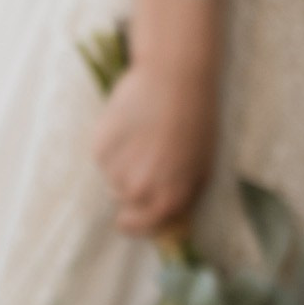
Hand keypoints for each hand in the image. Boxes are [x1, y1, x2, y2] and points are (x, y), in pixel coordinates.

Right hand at [92, 0, 222, 237]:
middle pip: (124, 200)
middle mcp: (141, 190)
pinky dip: (112, 144)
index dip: (135, 222)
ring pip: (111, 177)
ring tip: (142, 133)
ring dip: (122, 162)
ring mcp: (118, 170)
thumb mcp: (202, 164)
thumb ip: (183, 197)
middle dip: (132, 183)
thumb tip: (167, 220)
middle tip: (146, 153)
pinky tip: (129, 123)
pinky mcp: (100, 147)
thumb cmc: (196, 118)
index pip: (142, 227)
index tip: (128, 216)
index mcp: (169, 198)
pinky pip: (102, 156)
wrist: (175, 76)